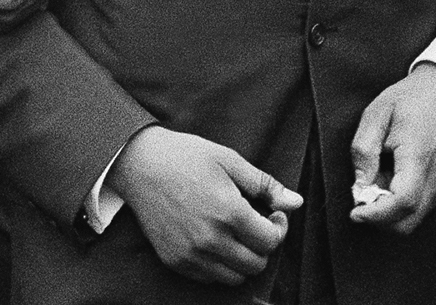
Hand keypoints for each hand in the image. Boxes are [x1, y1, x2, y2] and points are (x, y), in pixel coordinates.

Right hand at [110, 126, 300, 285]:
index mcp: (228, 212)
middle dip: (263, 245)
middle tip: (255, 224)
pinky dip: (220, 266)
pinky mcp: (175, 261)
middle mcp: (210, 239)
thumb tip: (297, 202)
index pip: (271, 241)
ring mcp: (191, 254)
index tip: (273, 214)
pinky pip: (210, 279)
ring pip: (235, 277)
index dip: (279, 227)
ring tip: (235, 233)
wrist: (138, 164)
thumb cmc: (185, 156)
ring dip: (243, 259)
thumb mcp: (229, 160)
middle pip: (256, 263)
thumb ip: (265, 185)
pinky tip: (215, 240)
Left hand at [348, 62, 435, 233]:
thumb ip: (364, 151)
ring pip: (415, 219)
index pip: (402, 202)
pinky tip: (390, 180)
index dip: (375, 215)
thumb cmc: (411, 98)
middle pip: (409, 221)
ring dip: (390, 212)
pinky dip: (401, 205)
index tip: (355, 212)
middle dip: (380, 219)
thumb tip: (359, 185)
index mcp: (419, 155)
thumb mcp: (376, 114)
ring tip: (376, 182)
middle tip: (361, 198)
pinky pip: (421, 208)